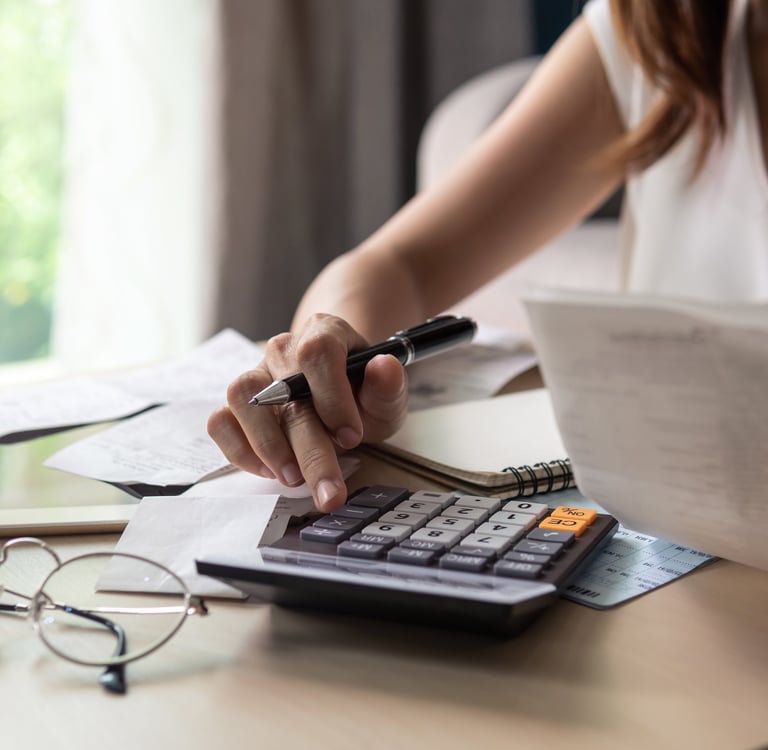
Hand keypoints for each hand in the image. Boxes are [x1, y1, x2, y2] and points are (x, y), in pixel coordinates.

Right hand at [207, 314, 408, 510]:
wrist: (340, 400)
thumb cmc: (362, 395)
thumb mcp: (386, 396)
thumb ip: (389, 385)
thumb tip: (383, 367)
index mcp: (325, 333)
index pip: (318, 351)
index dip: (333, 396)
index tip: (351, 436)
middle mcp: (284, 349)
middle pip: (285, 389)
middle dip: (310, 450)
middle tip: (329, 491)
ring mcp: (256, 374)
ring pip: (242, 398)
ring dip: (268, 445)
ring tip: (293, 478)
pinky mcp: (237, 404)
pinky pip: (221, 421)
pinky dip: (240, 450)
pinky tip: (269, 471)